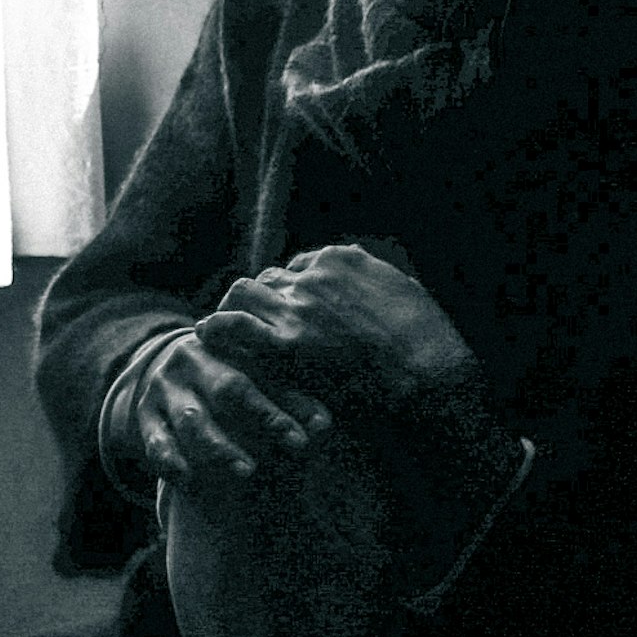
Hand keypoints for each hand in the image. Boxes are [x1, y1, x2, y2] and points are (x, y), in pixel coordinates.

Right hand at [116, 331, 332, 487]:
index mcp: (227, 346)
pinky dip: (171, 460)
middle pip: (227, 389)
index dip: (282, 408)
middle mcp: (193, 362)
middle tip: (289, 451)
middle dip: (260, 418)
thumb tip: (323, 426)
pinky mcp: (144, 417)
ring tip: (247, 471)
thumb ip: (289, 400)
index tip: (306, 439)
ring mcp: (165, 389)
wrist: (168, 368)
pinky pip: (155, 441)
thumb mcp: (256, 378)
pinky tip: (189, 480)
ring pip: (191, 419)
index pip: (259, 376)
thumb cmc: (227, 377)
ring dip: (220, 447)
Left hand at [195, 245, 488, 424]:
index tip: (284, 307)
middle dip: (260, 299)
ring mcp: (298, 307)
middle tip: (249, 321)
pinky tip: (205, 335)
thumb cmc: (429, 345)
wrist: (432, 377)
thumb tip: (366, 289)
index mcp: (344, 259)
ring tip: (222, 330)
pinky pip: (233, 324)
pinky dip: (216, 327)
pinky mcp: (287, 345)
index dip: (290, 289)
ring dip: (237, 310)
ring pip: (245, 293)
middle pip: (269, 278)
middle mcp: (315, 275)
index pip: (300, 265)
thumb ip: (375, 285)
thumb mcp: (405, 294)